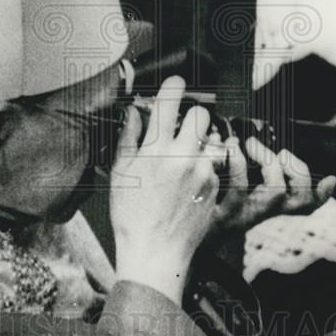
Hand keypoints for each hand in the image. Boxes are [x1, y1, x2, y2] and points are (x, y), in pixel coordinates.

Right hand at [110, 76, 218, 304]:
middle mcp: (182, 156)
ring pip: (209, 140)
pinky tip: (188, 184)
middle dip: (192, 116)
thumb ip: (128, 138)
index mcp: (155, 149)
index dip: (174, 86)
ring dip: (198, 143)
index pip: (170, 101)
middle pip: (201, 115)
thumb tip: (134, 112)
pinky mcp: (215, 186)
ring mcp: (202, 171)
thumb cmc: (131, 216)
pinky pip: (213, 164)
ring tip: (183, 161)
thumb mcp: (120, 173)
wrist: (155, 252)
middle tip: (181, 127)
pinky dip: (203, 167)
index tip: (175, 83)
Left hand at [211, 136, 335, 236]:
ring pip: (276, 191)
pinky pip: (239, 187)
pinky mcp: (222, 214)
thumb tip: (241, 135)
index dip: (321, 194)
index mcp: (264, 207)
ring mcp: (243, 215)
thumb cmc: (201, 205)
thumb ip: (237, 168)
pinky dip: (239, 162)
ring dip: (269, 161)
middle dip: (297, 170)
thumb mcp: (224, 187)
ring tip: (248, 144)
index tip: (331, 179)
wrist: (172, 239)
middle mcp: (259, 214)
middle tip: (279, 151)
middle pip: (299, 200)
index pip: (304, 205)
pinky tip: (227, 147)